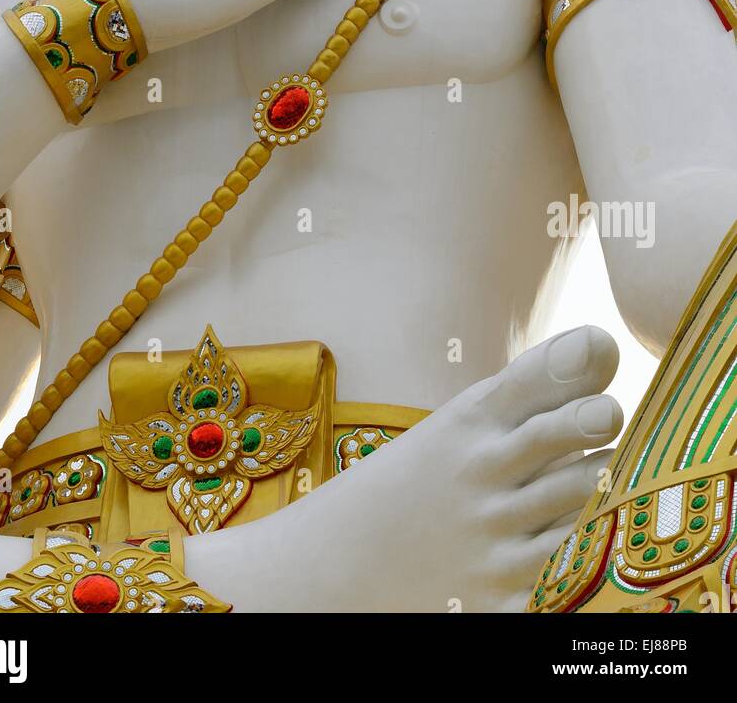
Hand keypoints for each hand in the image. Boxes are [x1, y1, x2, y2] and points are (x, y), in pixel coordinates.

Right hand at [195, 325, 622, 612]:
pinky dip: (583, 561)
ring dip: (605, 488)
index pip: (535, 381)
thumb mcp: (460, 424)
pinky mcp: (501, 601)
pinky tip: (589, 546)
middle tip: (607, 416)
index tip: (602, 351)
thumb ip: (533, 388)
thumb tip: (604, 344)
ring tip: (603, 478)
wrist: (339, 566)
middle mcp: (482, 477)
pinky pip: (565, 578)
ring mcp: (494, 543)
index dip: (580, 362)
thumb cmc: (425, 482)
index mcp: (469, 424)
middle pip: (569, 436)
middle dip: (599, 419)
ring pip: (584, 507)